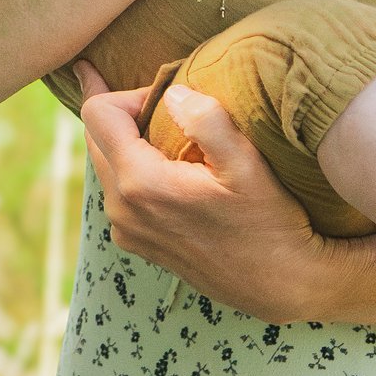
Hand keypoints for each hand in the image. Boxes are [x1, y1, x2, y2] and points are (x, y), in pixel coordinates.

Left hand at [77, 64, 337, 320]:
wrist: (280, 283)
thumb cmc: (269, 222)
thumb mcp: (247, 165)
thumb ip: (208, 121)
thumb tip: (175, 93)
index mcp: (139, 183)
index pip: (98, 112)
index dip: (127, 91)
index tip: (167, 95)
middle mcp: (121, 209)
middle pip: (95, 136)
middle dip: (120, 110)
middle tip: (149, 92)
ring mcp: (126, 230)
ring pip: (106, 163)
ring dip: (127, 140)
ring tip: (165, 127)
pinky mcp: (137, 242)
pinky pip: (119, 190)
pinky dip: (134, 168)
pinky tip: (170, 165)